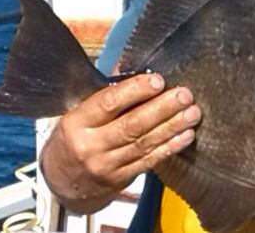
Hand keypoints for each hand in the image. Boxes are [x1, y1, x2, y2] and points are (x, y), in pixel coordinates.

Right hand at [40, 73, 200, 212]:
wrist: (62, 181)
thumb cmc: (74, 137)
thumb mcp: (78, 114)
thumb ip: (106, 98)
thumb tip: (137, 72)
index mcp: (76, 123)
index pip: (108, 103)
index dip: (135, 91)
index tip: (158, 81)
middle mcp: (91, 145)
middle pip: (131, 125)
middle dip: (162, 108)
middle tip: (184, 95)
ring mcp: (106, 165)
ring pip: (144, 143)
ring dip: (172, 127)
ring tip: (192, 113)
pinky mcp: (120, 179)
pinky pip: (149, 161)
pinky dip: (170, 147)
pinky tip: (186, 135)